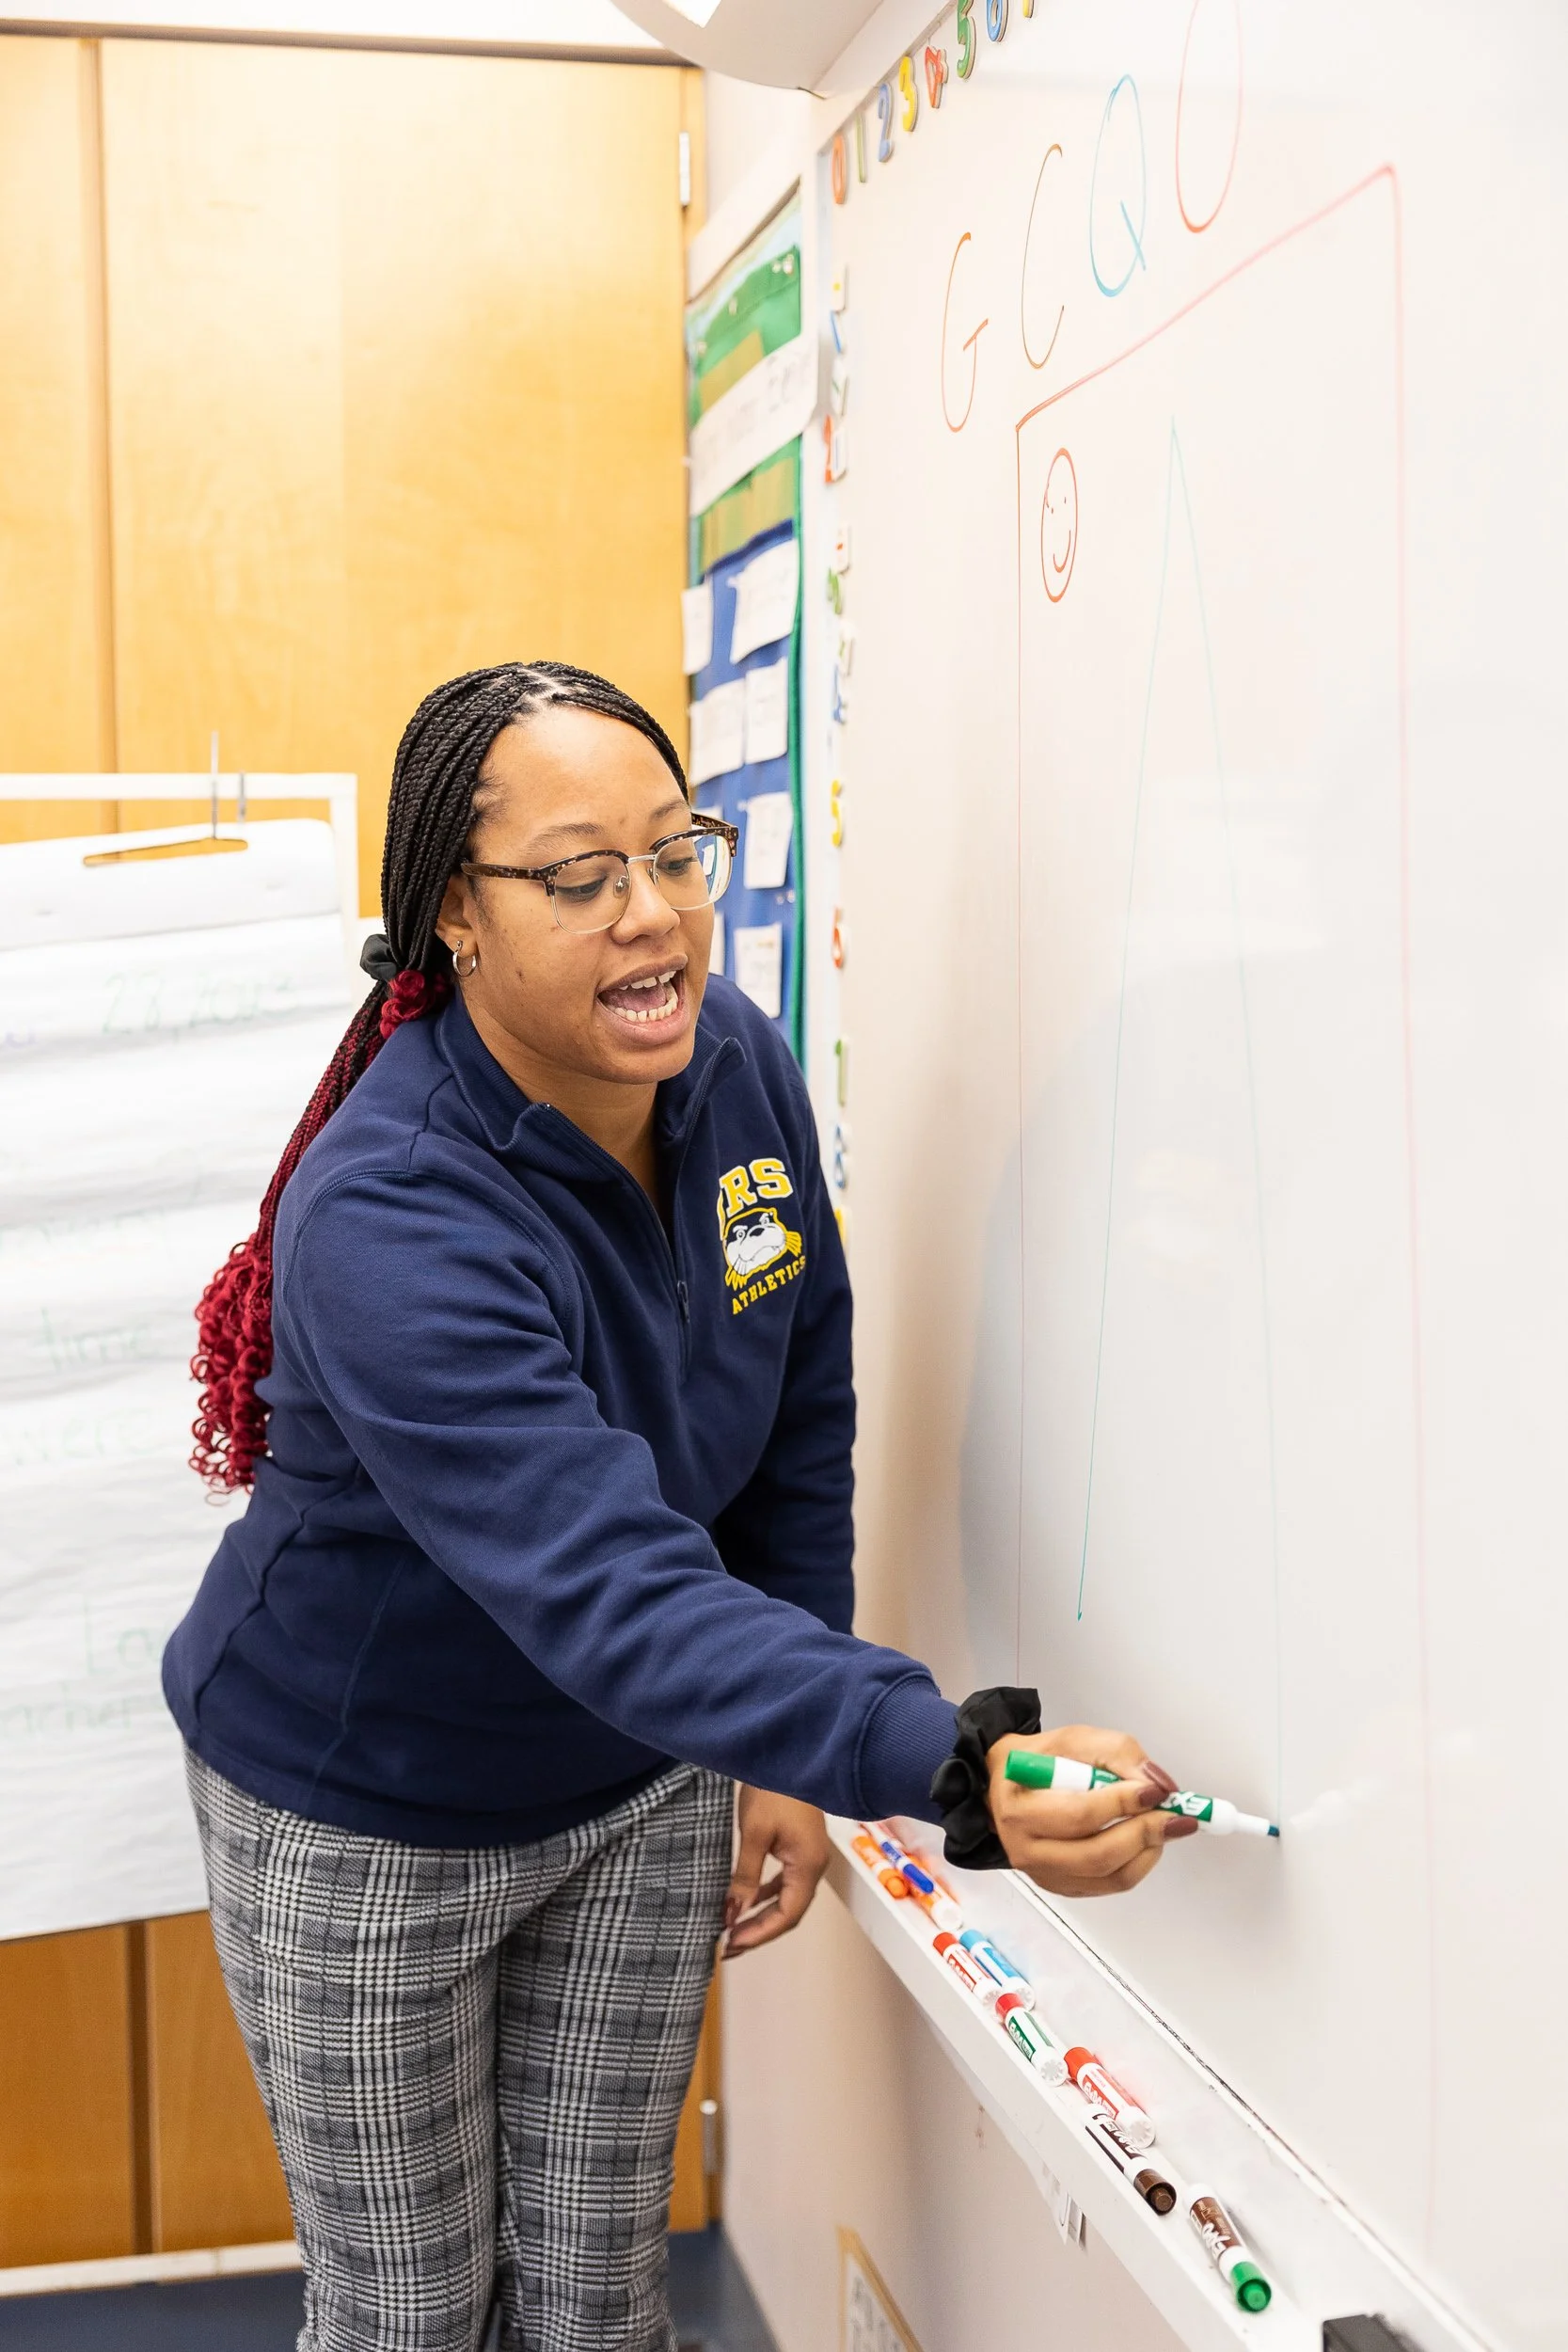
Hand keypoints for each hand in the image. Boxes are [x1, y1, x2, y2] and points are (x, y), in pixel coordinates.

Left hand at [722, 1787, 830, 1957]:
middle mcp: (814, 1866)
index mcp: (808, 1866)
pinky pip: (785, 1882)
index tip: (730, 1943)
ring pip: (786, 1898)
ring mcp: (809, 1857)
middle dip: (759, 1930)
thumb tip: (733, 1913)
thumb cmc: (773, 1790)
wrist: (788, 1753)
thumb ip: (746, 1876)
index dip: (759, 1933)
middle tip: (727, 1945)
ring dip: (761, 1915)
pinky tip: (747, 1899)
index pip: (787, 1915)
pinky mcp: (800, 1847)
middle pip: (789, 1912)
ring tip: (734, 1929)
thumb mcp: (755, 1833)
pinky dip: (765, 1894)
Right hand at [987, 1724, 1195, 1897]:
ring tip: (1164, 1825)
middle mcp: (1026, 1848)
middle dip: (1144, 1832)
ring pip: (1109, 1875)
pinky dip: (1138, 1864)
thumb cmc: (1041, 1761)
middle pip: (1097, 1853)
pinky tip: (1145, 1840)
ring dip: (1147, 1850)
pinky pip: (1111, 1885)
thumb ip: (1117, 1753)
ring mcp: (1044, 1873)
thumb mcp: (1074, 1739)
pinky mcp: (1062, 1886)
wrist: (1007, 1786)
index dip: (1124, 1803)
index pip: (1080, 1814)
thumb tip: (1158, 1785)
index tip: (1156, 1791)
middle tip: (1174, 1815)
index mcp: (1020, 1806)